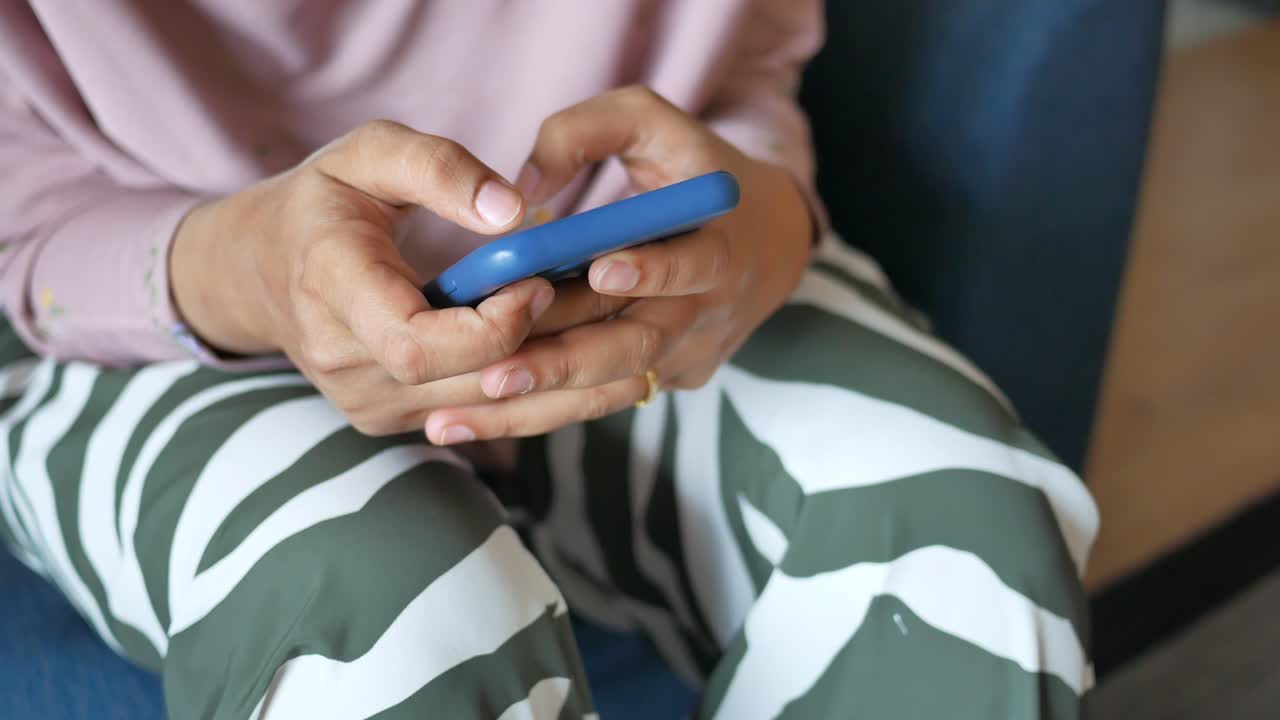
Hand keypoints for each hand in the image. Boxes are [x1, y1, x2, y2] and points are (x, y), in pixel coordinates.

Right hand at [171, 120, 557, 435]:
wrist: (258, 268)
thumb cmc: (324, 201)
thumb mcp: (370, 153)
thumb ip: (439, 168)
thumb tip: (513, 212)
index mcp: (331, 287)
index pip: (418, 345)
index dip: (492, 326)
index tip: (538, 282)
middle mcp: (341, 360)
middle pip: (463, 382)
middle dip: (541, 343)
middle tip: (595, 295)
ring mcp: (360, 401)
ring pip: (478, 407)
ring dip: (544, 366)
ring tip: (582, 315)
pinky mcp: (383, 419)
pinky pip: (470, 414)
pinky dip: (519, 382)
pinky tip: (548, 339)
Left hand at [423, 86, 813, 443]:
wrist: (764, 240)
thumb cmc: (692, 168)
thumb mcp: (651, 121)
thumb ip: (586, 131)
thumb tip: (523, 188)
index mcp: (719, 244)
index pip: (694, 264)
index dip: (653, 271)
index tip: (601, 270)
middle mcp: (706, 310)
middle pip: (638, 348)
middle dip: (564, 363)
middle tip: (493, 373)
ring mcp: (684, 354)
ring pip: (608, 389)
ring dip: (531, 406)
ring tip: (455, 418)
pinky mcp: (662, 381)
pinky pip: (596, 399)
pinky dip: (535, 411)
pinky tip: (469, 422)